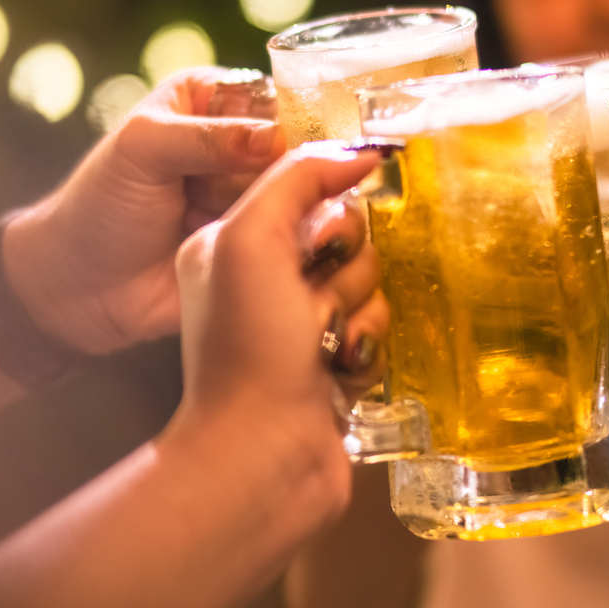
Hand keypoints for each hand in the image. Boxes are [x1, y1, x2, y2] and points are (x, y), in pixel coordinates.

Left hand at [2, 69, 281, 355]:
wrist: (80, 288)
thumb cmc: (98, 207)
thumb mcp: (142, 152)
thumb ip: (206, 137)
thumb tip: (276, 137)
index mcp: (210, 100)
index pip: (275, 96)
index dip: (301, 117)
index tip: (317, 145)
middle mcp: (239, 142)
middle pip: (301, 144)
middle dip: (301, 169)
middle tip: (292, 196)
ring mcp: (252, 194)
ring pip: (308, 191)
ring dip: (306, 208)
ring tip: (286, 226)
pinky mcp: (261, 240)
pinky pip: (300, 234)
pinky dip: (303, 241)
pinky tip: (299, 249)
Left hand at [162, 142, 390, 537]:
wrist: (262, 455)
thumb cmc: (246, 350)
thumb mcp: (253, 239)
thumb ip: (298, 179)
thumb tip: (355, 151)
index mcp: (231, 242)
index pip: (302, 187)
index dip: (327, 207)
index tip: (326, 238)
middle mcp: (262, 280)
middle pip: (346, 234)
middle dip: (347, 266)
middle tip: (315, 300)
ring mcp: (298, 325)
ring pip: (368, 282)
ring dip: (358, 311)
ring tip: (324, 345)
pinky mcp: (331, 362)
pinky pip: (377, 329)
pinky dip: (365, 350)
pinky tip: (337, 372)